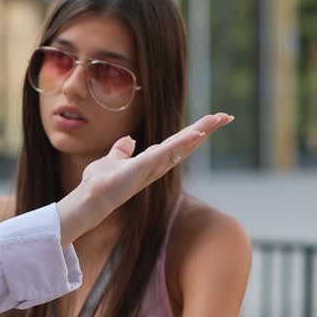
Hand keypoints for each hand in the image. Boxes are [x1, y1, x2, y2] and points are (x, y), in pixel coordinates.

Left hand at [57, 112, 233, 245]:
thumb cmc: (100, 184)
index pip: (178, 143)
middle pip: (187, 143)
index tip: (213, 120)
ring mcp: (152, 167)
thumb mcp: (112, 160)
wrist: (89, 198)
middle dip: (206, 129)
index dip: (195, 131)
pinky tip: (196, 132)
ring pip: (182, 146)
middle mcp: (158, 165)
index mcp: (153, 161)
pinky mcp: (143, 167)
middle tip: (226, 117)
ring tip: (218, 119)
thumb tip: (128, 140)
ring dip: (200, 132)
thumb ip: (122, 151)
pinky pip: (166, 152)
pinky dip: (182, 142)